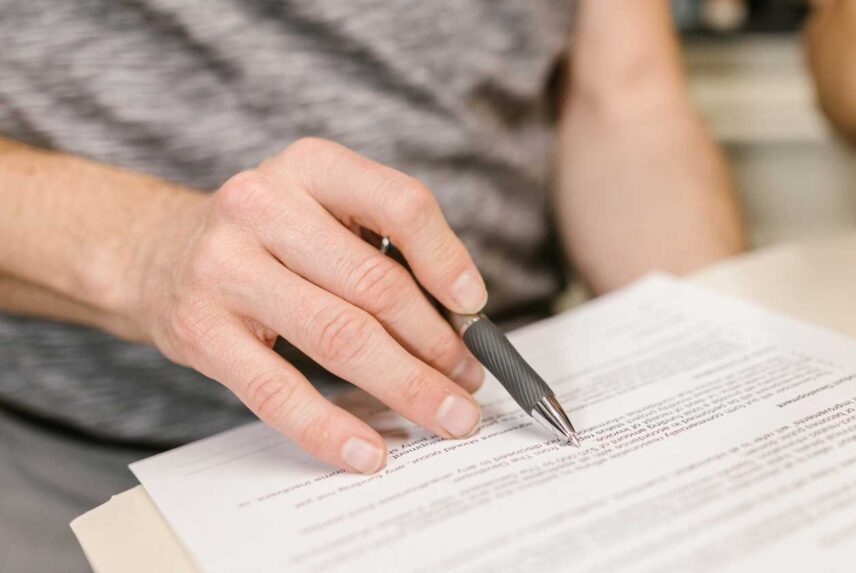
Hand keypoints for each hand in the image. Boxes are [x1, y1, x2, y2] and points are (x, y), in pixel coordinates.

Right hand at [128, 138, 487, 473]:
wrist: (157, 253)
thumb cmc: (267, 238)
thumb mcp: (322, 211)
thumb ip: (384, 248)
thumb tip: (460, 321)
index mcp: (311, 167)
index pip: (400, 204)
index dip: (447, 260)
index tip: (474, 307)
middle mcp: (263, 205)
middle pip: (375, 285)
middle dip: (437, 344)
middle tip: (469, 381)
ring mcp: (225, 268)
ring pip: (338, 337)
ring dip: (406, 385)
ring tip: (447, 414)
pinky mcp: (200, 330)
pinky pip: (277, 391)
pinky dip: (330, 428)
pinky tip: (369, 452)